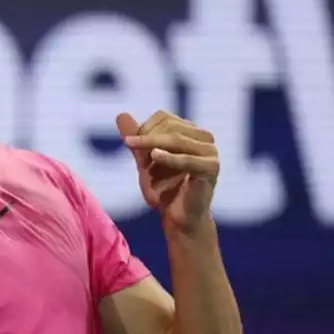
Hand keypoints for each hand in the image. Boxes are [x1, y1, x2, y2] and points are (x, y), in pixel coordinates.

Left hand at [116, 110, 218, 234]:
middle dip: (147, 137)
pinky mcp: (212, 168)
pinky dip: (170, 157)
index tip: (130, 142)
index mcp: (190, 132)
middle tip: (131, 147)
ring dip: (153, 146)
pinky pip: (188, 159)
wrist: (178, 218)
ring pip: (177, 140)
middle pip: (170, 127)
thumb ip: (136, 139)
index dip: (144, 128)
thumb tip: (121, 114)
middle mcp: (204, 138)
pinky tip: (155, 156)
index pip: (164, 117)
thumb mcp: (145, 162)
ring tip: (137, 153)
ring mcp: (211, 152)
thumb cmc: (163, 190)